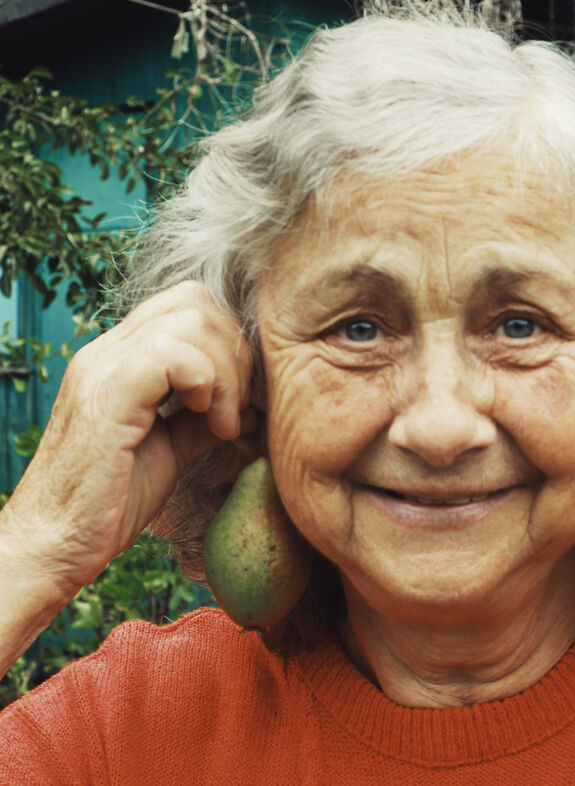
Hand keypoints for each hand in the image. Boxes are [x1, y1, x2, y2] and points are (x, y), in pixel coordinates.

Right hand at [2, 281, 253, 594]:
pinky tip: (211, 423)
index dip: (230, 342)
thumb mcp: (174, 449)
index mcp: (122, 357)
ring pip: (191, 319)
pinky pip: (171, 354)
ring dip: (227, 370)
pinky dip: (208, 383)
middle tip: (238, 407)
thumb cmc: (110, 502)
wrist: (53, 545)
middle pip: (196, 300)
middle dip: (236, 351)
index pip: (189, 305)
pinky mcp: (106, 395)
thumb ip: (205, 417)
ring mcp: (103, 367)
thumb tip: (249, 404)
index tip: (241, 398)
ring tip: (224, 422)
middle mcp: (108, 351)